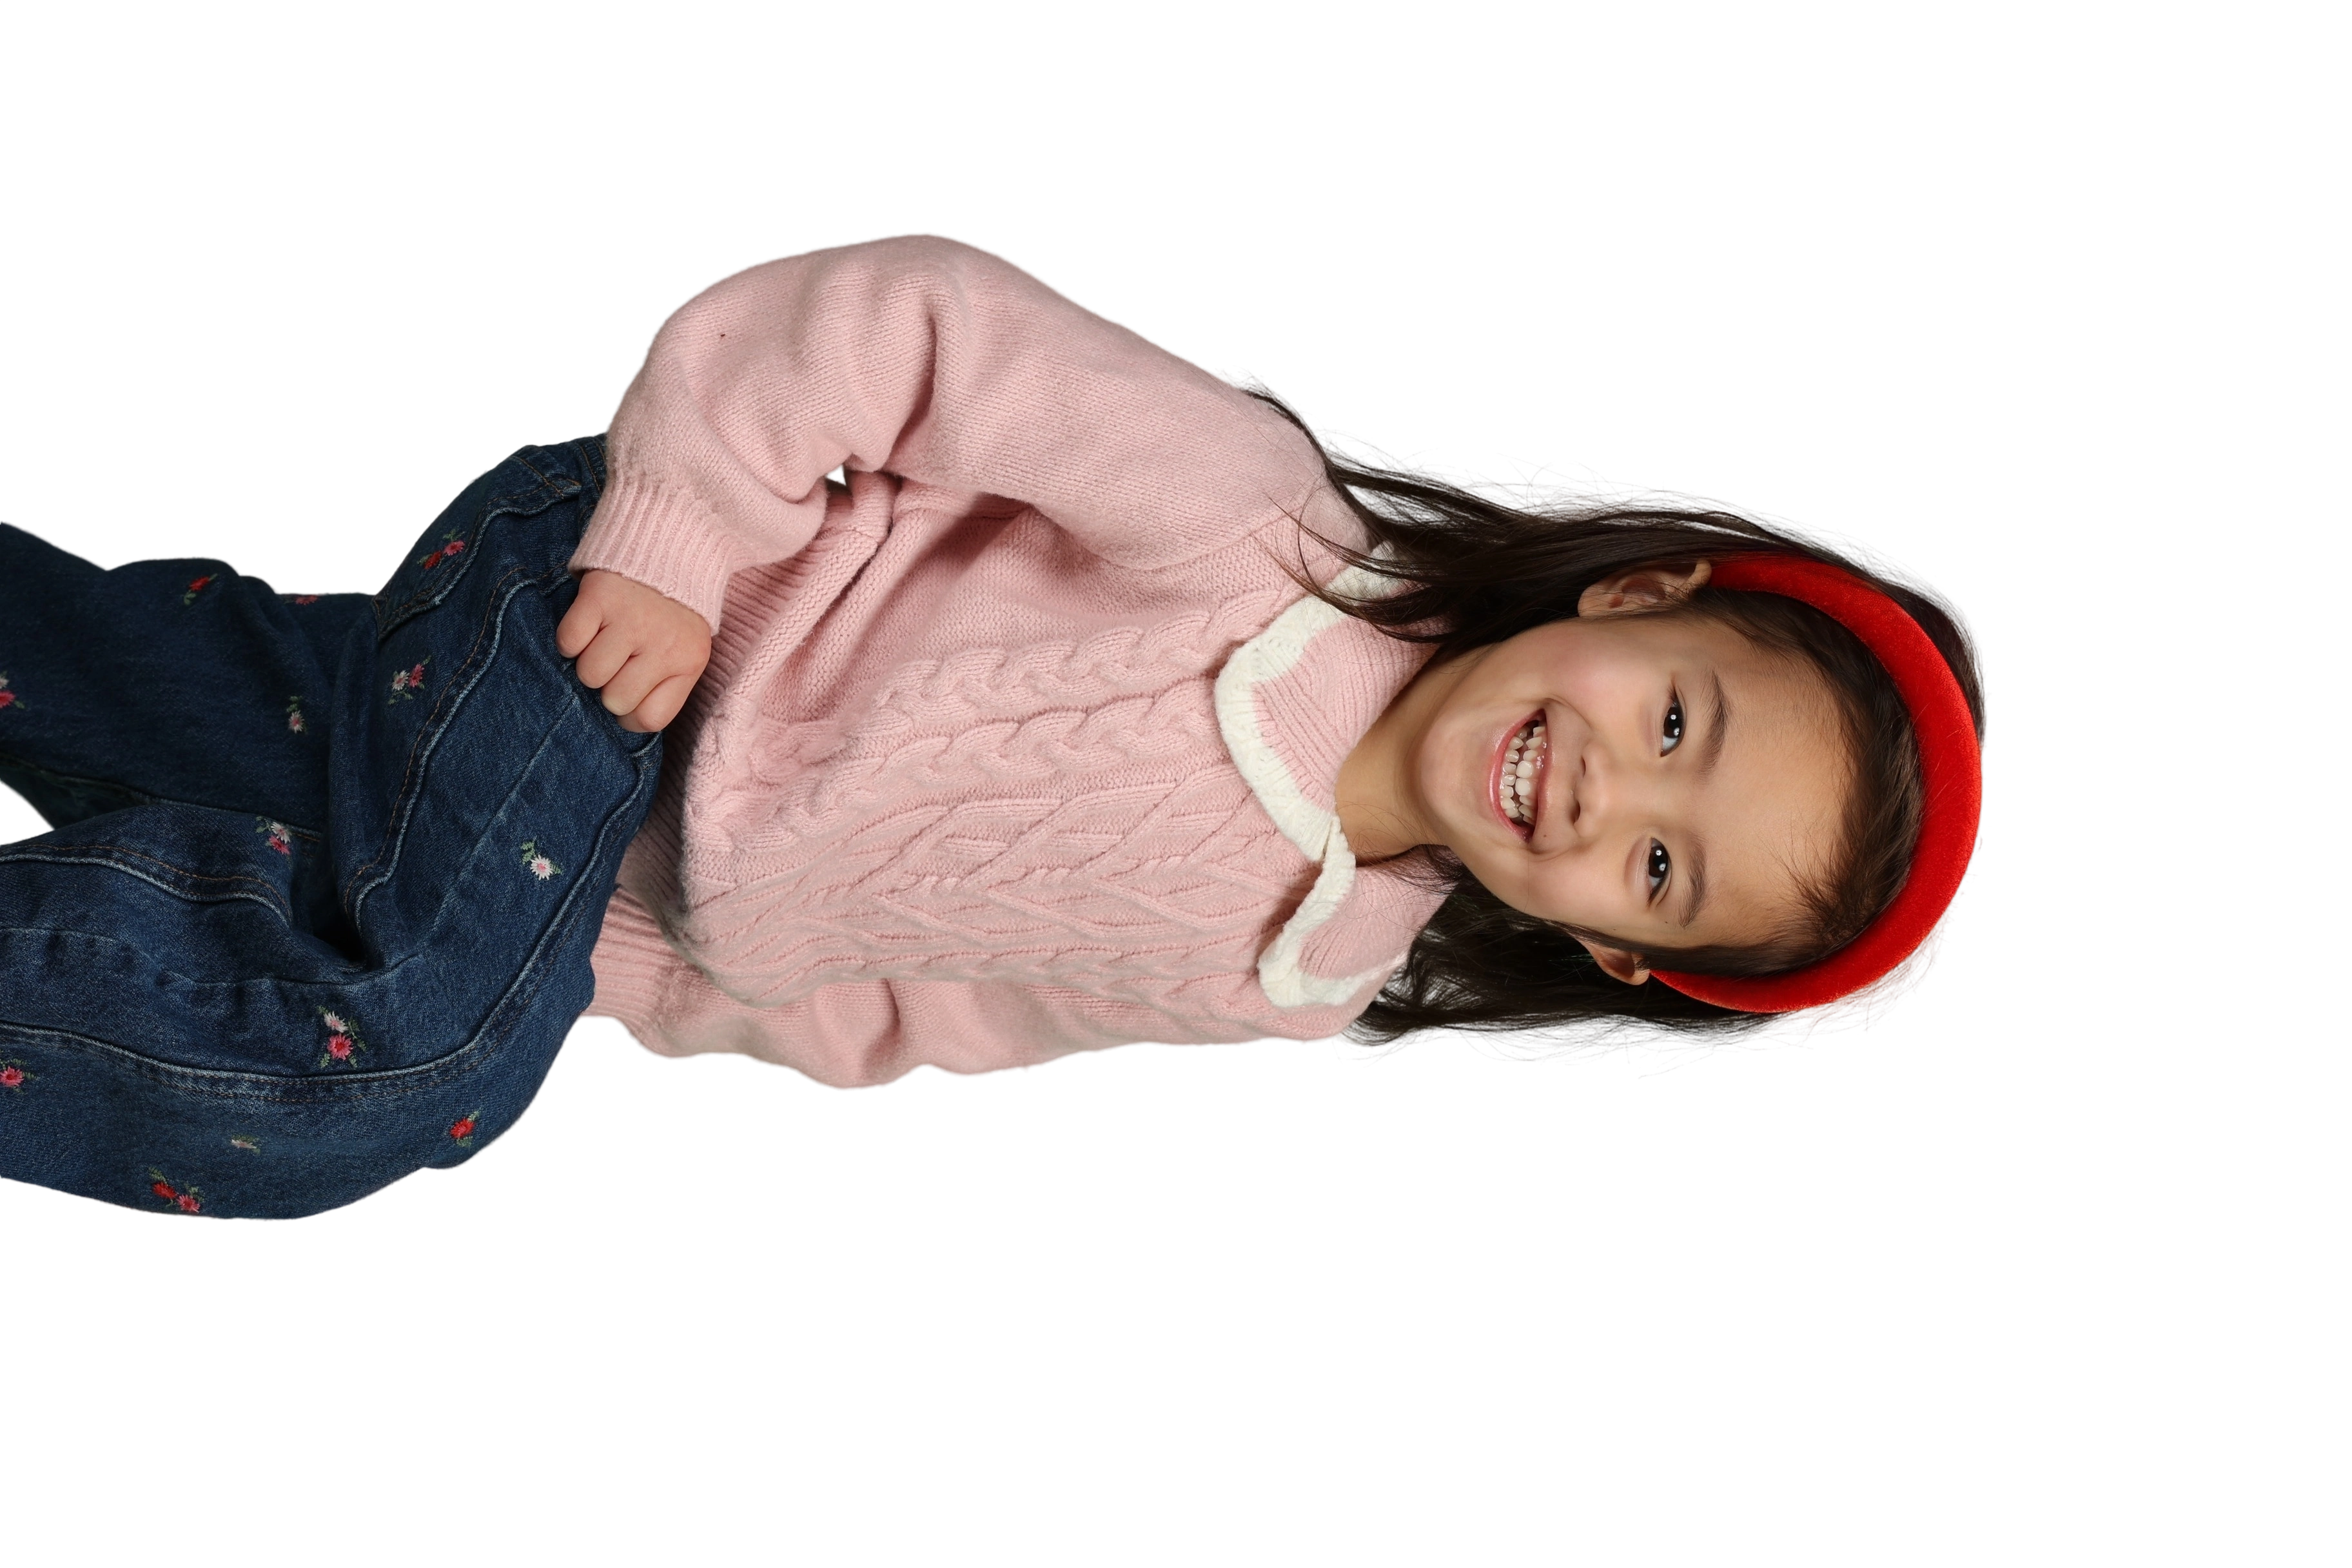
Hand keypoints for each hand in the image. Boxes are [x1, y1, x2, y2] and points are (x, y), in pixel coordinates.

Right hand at [555, 569, 712, 732]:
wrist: (668, 544)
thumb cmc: (672, 611)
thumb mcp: (686, 649)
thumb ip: (664, 685)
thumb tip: (623, 721)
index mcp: (688, 662)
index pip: (650, 718)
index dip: (630, 714)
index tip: (628, 695)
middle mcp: (663, 644)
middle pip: (616, 700)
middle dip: (609, 685)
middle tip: (618, 658)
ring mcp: (631, 620)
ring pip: (589, 674)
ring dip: (588, 661)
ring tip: (604, 638)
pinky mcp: (599, 597)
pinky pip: (569, 642)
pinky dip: (570, 637)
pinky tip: (589, 623)